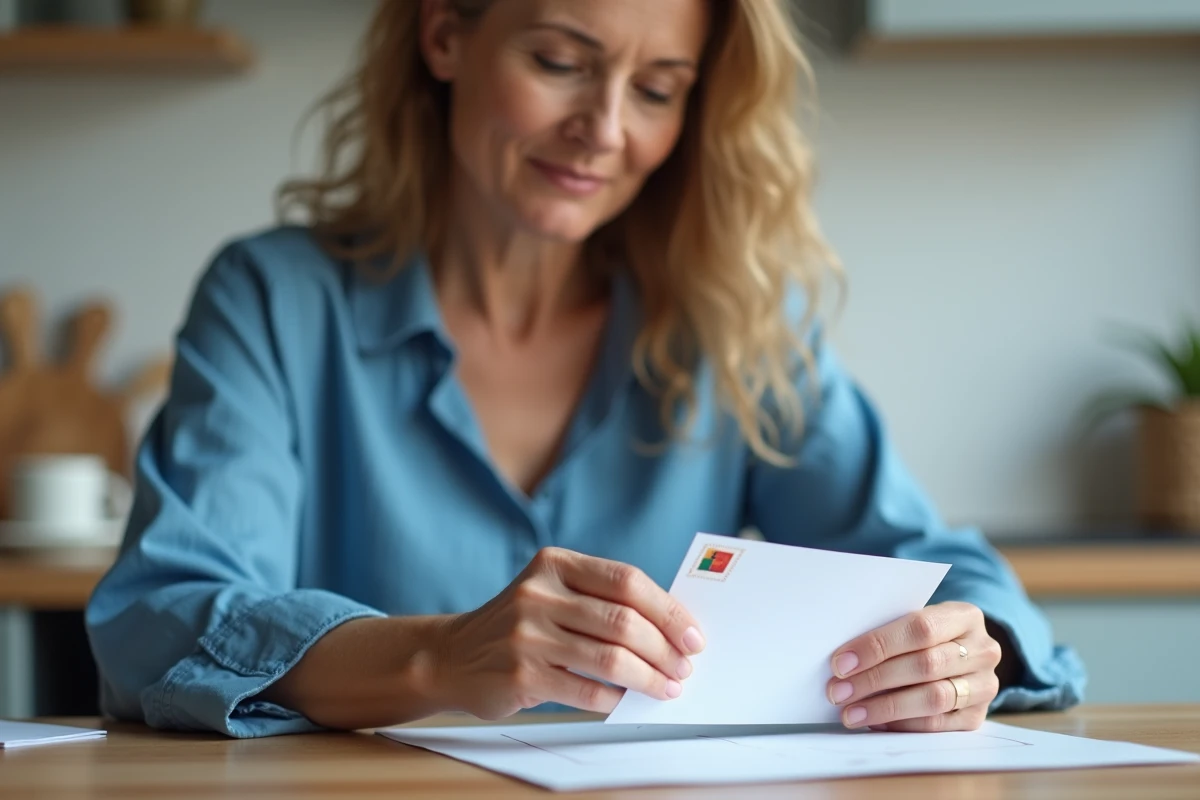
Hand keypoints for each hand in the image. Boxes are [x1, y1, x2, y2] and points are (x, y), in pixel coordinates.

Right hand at [434, 547, 704, 719]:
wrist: (452, 656)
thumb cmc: (518, 626)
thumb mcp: (552, 593)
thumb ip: (600, 601)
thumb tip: (671, 628)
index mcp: (555, 563)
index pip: (627, 580)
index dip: (667, 609)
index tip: (692, 634)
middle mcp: (539, 593)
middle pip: (623, 621)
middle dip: (664, 649)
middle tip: (684, 667)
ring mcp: (526, 634)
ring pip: (610, 658)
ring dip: (649, 678)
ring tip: (666, 687)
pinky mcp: (520, 674)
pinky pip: (585, 689)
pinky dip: (615, 698)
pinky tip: (627, 700)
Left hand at [826, 601, 1000, 731]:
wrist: (961, 655)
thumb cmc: (924, 636)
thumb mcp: (913, 621)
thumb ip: (888, 633)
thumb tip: (843, 659)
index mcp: (965, 616)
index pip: (920, 629)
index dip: (878, 646)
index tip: (841, 662)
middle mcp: (983, 650)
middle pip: (925, 666)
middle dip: (875, 680)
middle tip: (838, 691)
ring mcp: (984, 685)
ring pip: (933, 698)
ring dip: (885, 707)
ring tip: (851, 712)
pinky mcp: (978, 716)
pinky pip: (938, 725)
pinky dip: (903, 724)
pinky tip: (875, 722)